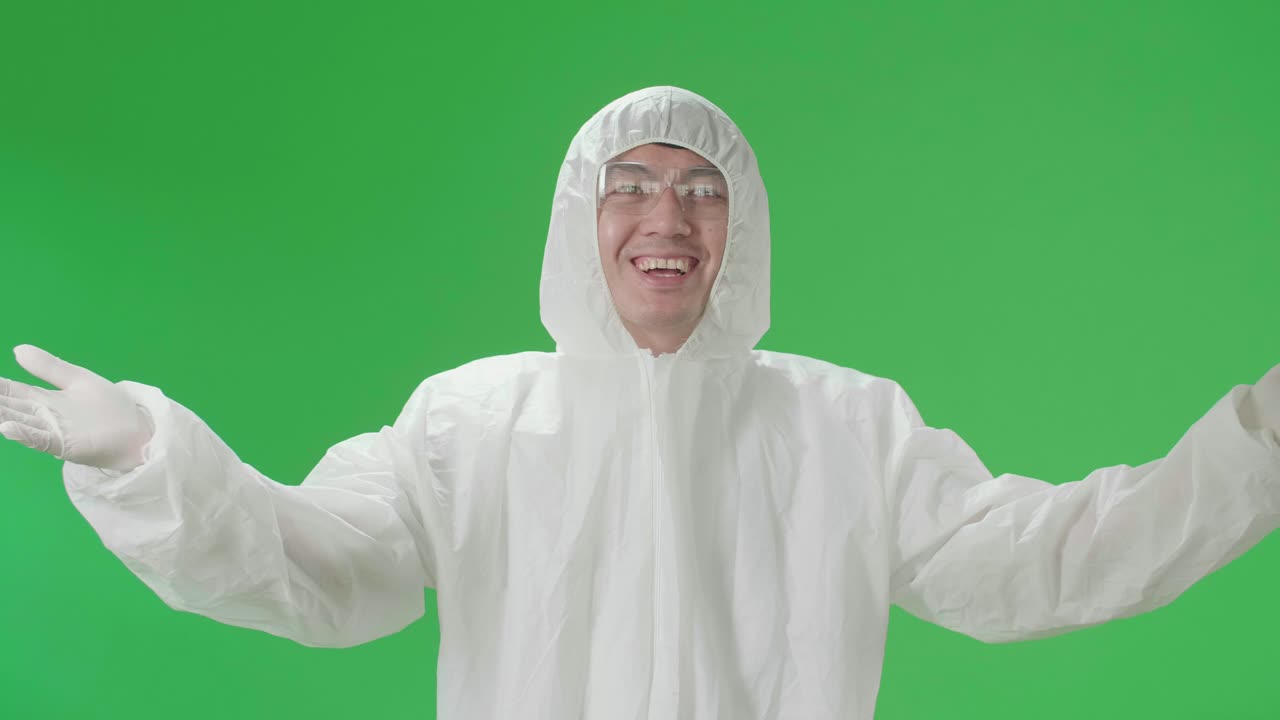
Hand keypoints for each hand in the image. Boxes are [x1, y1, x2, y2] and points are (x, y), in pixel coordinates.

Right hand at [0, 345, 154, 471]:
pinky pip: (41, 440)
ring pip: (18, 423)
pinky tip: (6, 427)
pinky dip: (24, 434)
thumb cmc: (110, 407)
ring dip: (0, 416)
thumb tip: (17, 348)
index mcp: (43, 400)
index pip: (9, 391)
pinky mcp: (67, 446)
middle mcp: (42, 417)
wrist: (139, 430)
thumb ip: (49, 367)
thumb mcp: (77, 380)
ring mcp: (53, 432)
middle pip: (8, 407)